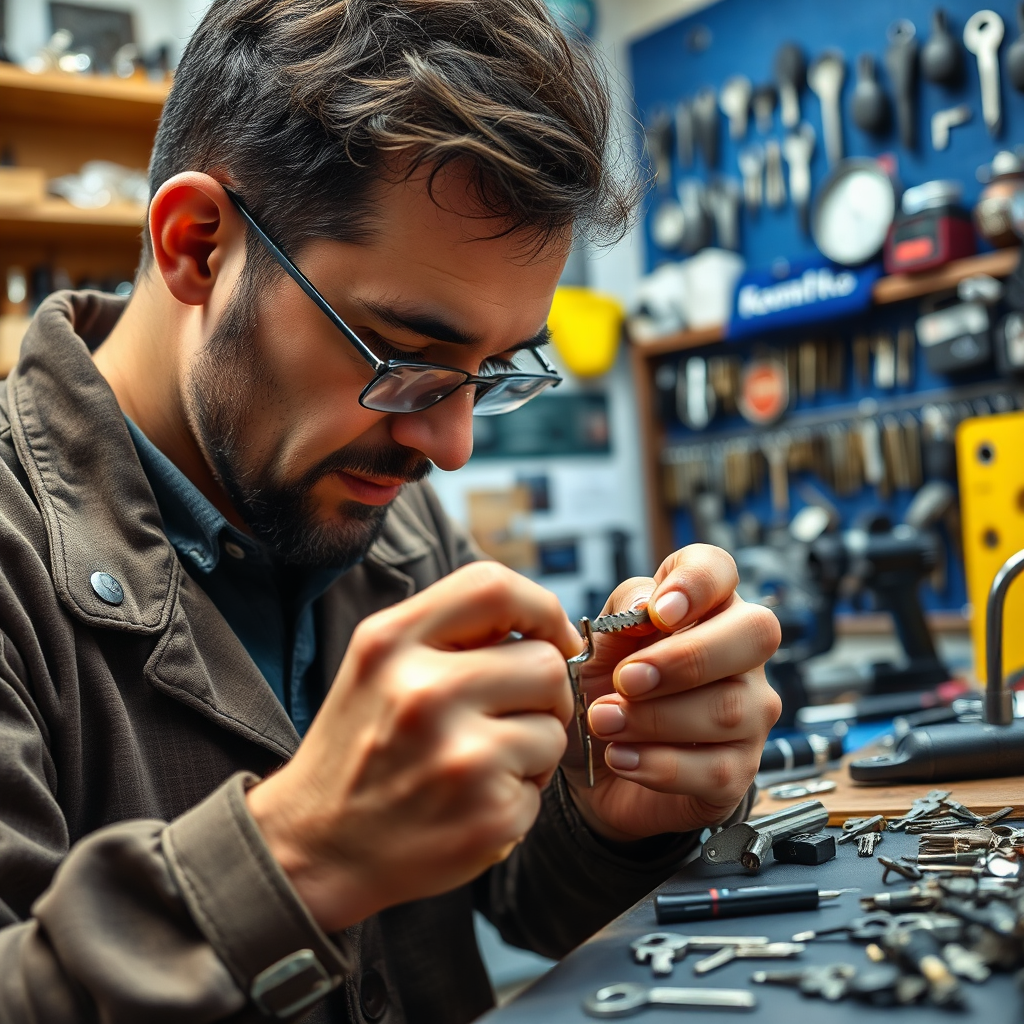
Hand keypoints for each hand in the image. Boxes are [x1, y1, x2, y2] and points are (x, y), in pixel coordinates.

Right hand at [246, 562, 580, 931]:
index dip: (542, 608)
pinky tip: (472, 805)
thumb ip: (448, 635)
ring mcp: (460, 756)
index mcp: (390, 643)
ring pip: (554, 726)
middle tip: (508, 719)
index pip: (493, 585)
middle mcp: (423, 692)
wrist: (314, 850)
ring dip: (532, 747)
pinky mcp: (488, 814)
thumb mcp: (377, 669)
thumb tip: (543, 623)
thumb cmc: (359, 751)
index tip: (553, 637)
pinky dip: (520, 796)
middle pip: (545, 663)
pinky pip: (542, 786)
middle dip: (543, 693)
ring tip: (479, 766)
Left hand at [562, 544, 781, 841]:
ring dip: (655, 718)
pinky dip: (660, 764)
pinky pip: (716, 768)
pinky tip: (621, 757)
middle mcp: (740, 654)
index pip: (719, 569)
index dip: (696, 583)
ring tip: (604, 722)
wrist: (591, 764)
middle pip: (754, 633)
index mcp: (703, 607)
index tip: (659, 612)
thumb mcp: (595, 644)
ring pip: (730, 708)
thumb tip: (646, 603)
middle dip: (686, 658)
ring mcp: (750, 713)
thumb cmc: (602, 689)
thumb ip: (620, 615)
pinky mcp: (739, 769)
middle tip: (625, 678)